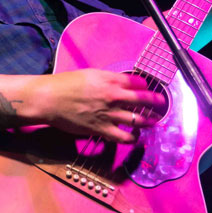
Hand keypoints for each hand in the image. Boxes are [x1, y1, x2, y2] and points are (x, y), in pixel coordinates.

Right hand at [29, 69, 165, 143]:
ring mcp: (109, 114)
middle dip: (156, 102)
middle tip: (161, 104)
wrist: (50, 99)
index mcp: (111, 80)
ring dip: (148, 121)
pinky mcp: (101, 129)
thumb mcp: (91, 74)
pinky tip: (134, 137)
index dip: (146, 85)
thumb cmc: (66, 84)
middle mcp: (114, 96)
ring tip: (153, 122)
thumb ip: (108, 79)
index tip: (149, 88)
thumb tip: (120, 83)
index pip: (138, 82)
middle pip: (143, 100)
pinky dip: (132, 138)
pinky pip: (123, 137)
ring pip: (137, 120)